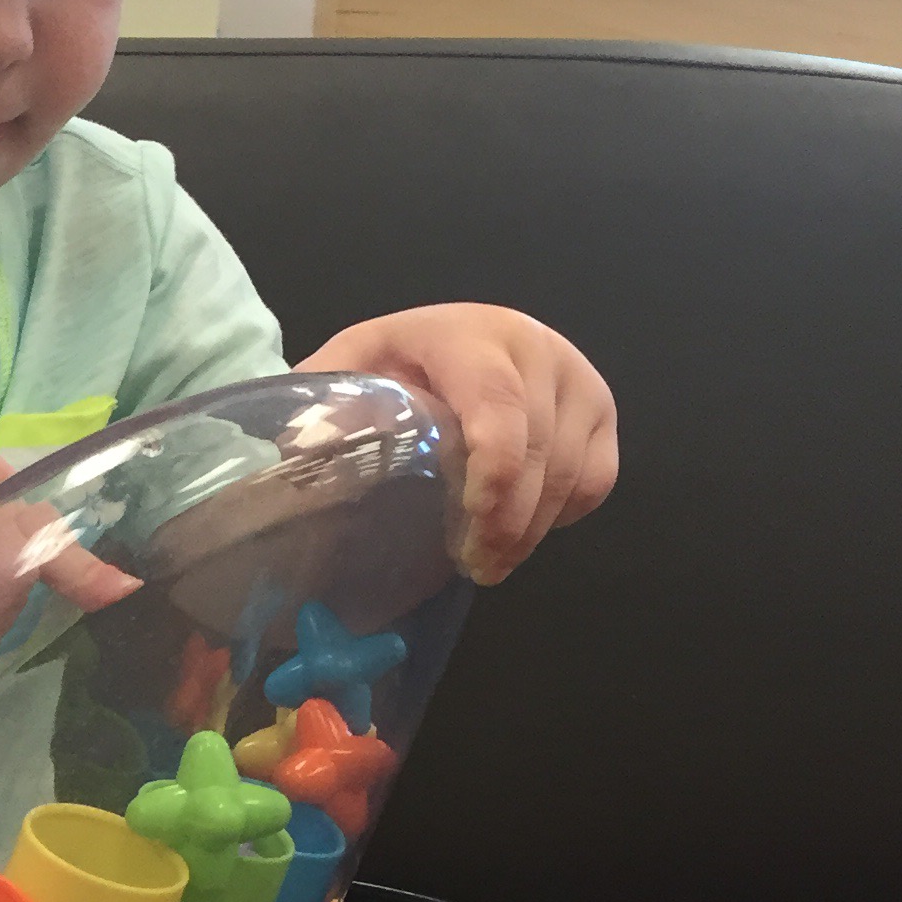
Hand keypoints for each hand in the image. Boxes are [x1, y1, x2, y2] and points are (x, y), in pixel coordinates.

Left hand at [299, 304, 618, 581]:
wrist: (439, 346)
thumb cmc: (389, 369)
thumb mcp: (346, 376)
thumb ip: (324, 412)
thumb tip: (301, 453)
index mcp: (468, 335)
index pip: (498, 403)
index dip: (494, 470)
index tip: (472, 526)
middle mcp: (534, 347)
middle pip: (541, 448)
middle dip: (508, 521)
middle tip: (471, 565)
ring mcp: (576, 377)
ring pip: (572, 471)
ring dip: (531, 529)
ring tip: (488, 561)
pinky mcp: (599, 410)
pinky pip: (597, 478)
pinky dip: (562, 515)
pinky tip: (522, 528)